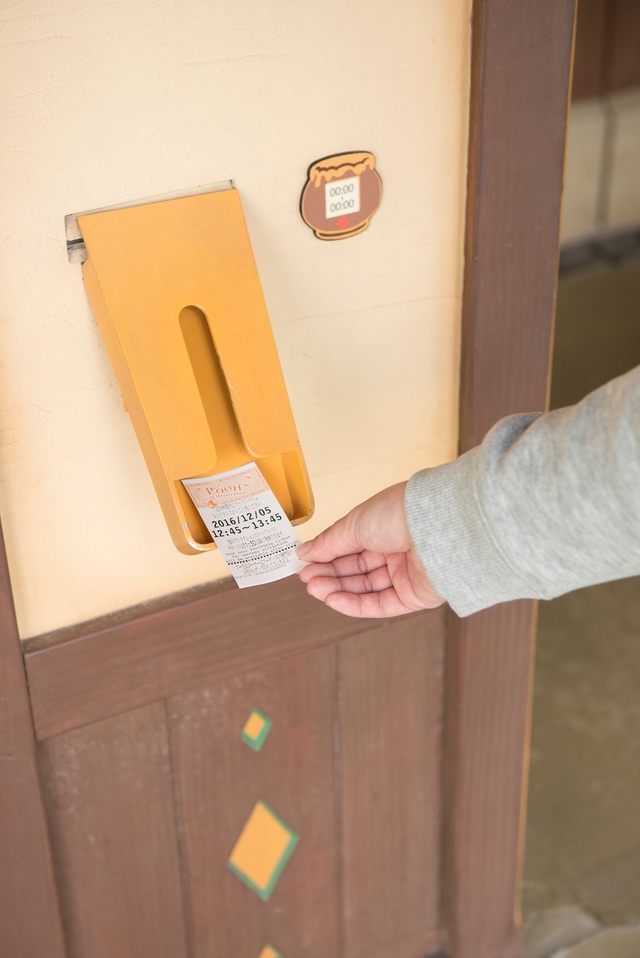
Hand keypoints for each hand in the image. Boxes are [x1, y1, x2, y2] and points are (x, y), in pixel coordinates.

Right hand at [297, 481, 444, 617]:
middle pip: (356, 569)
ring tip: (315, 589)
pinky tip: (333, 600)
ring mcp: (406, 574)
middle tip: (307, 579)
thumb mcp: (354, 524)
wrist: (435, 526)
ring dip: (338, 590)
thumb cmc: (400, 513)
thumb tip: (305, 552)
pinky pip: (380, 604)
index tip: (305, 563)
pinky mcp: (415, 596)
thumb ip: (329, 543)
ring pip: (366, 588)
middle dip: (330, 574)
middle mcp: (397, 550)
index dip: (327, 556)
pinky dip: (355, 604)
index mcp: (385, 527)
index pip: (350, 547)